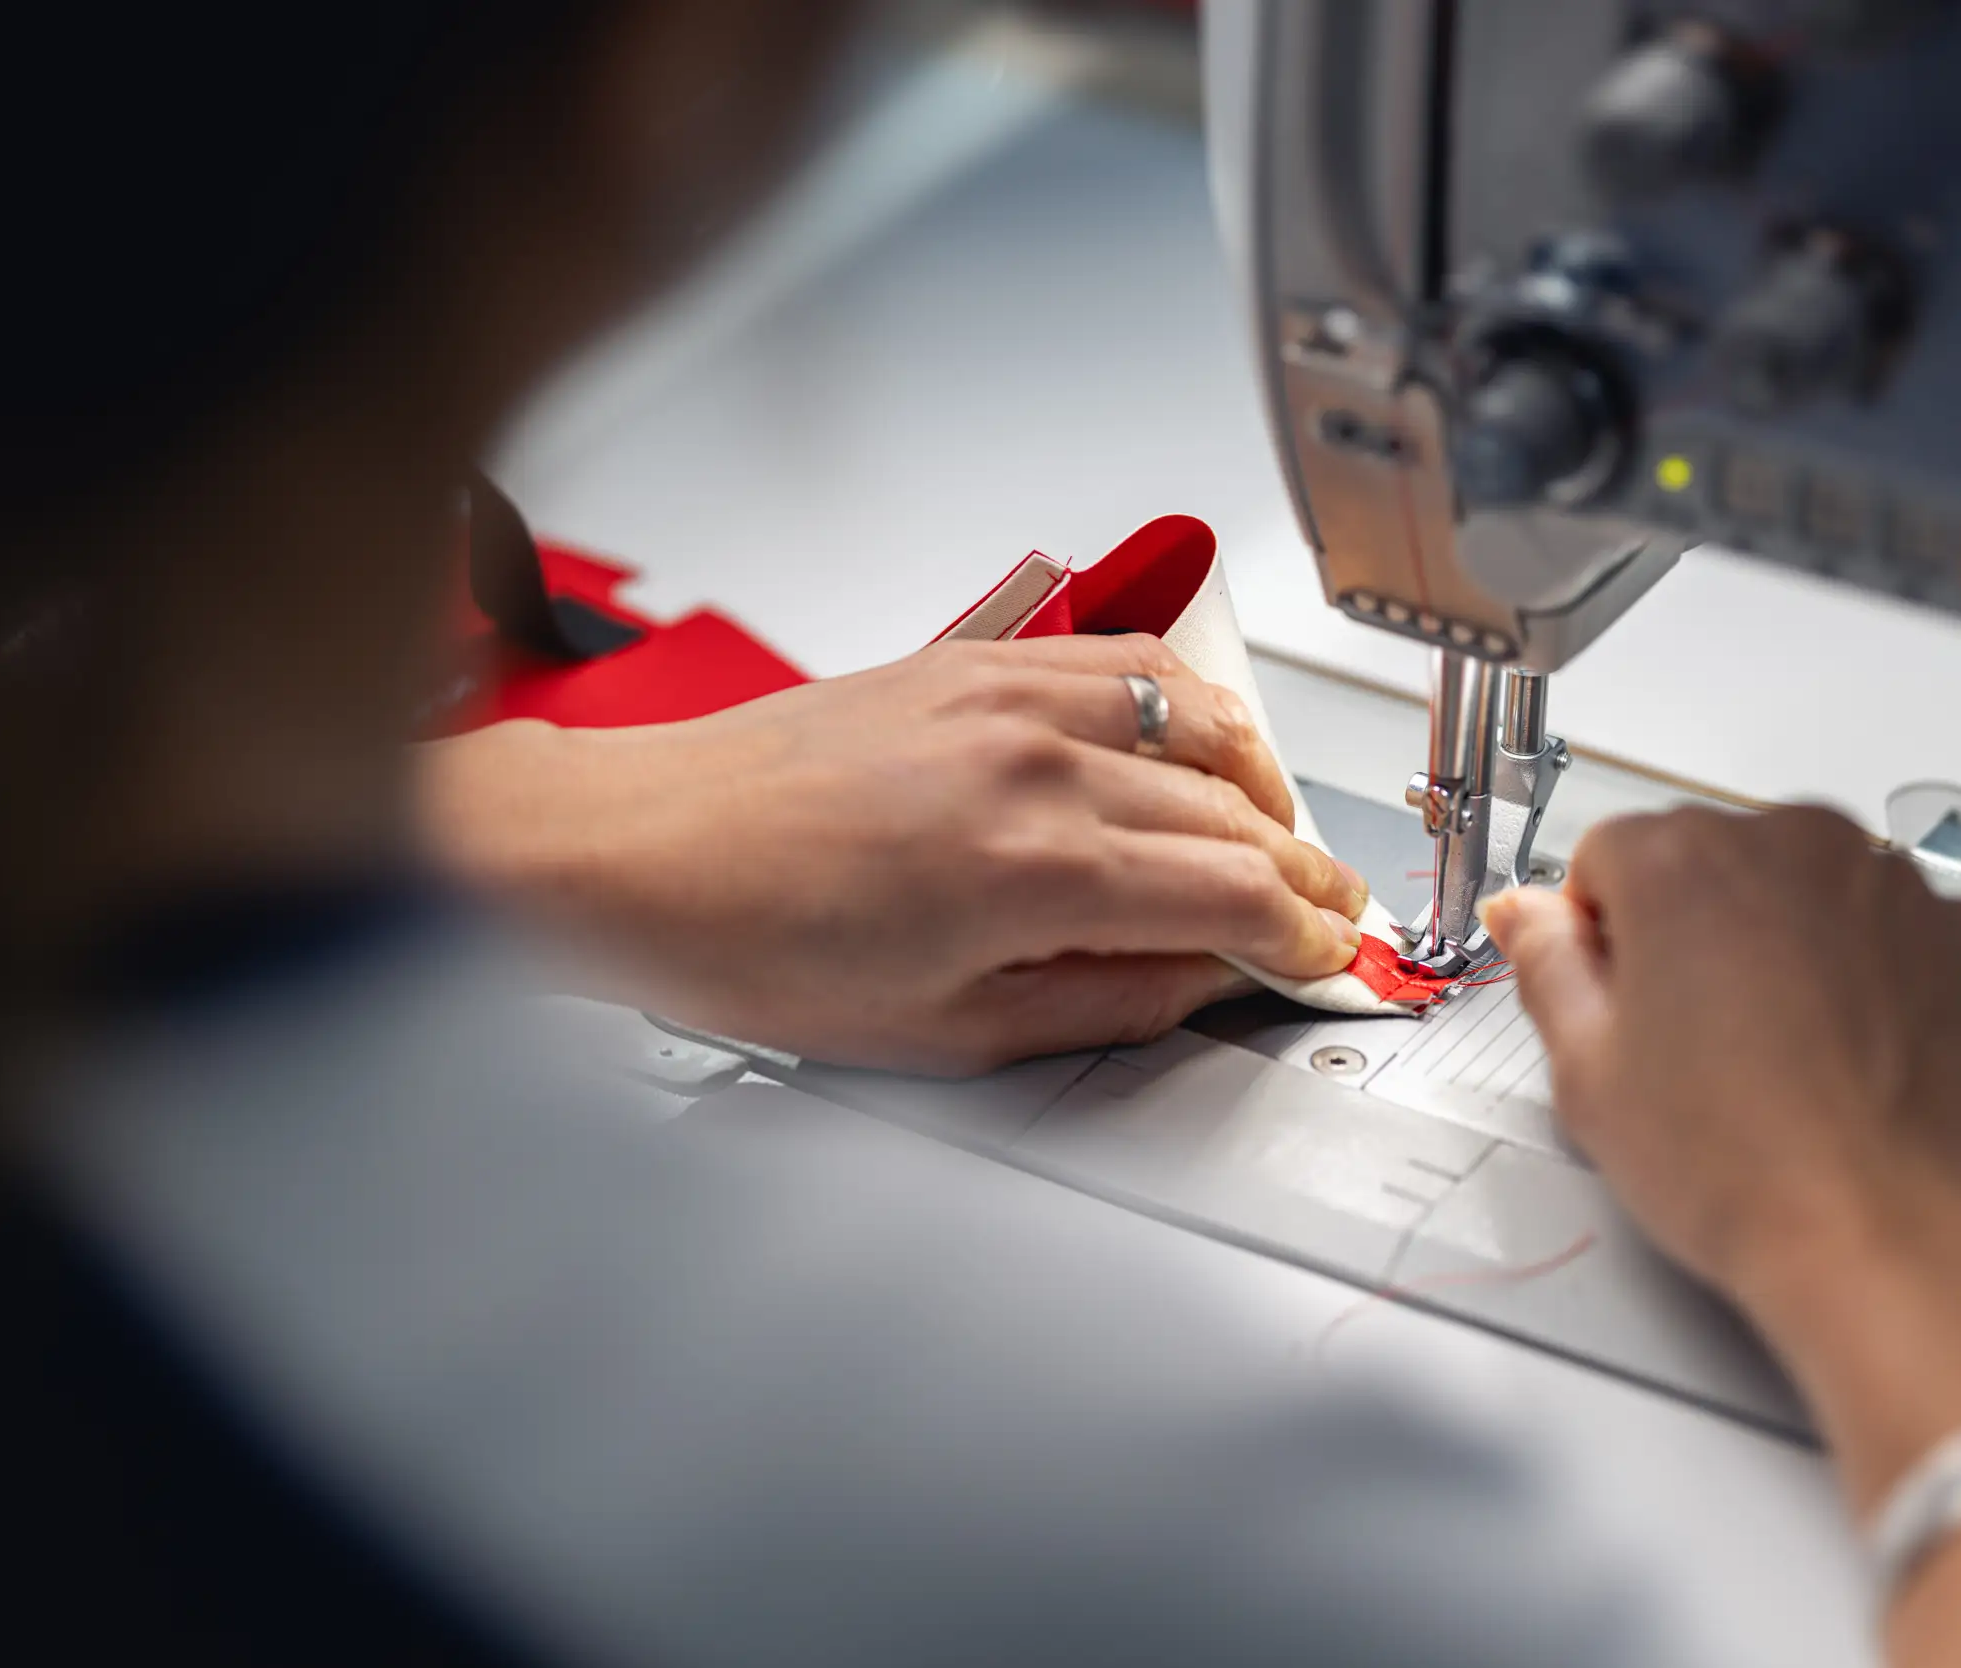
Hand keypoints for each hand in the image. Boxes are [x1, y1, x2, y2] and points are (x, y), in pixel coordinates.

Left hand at [417, 634, 1367, 1072]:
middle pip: (1237, 808)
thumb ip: (1102, 1001)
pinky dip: (1188, 704)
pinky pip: (1126, 663)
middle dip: (1299, 872)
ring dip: (1263, 781)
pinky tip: (1196, 744)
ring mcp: (1007, 693)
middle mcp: (1036, 760)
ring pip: (1202, 718)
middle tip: (1321, 915)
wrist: (639, 850)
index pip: (1237, 891)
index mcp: (1036, 867)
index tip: (1321, 959)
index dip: (1302, 935)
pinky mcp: (973, 660)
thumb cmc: (752, 942)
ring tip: (1275, 836)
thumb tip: (1199, 980)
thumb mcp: (944, 1033)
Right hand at [1485, 804, 1960, 1307]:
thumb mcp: (1588, 1073)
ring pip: (1808, 889)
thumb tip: (1529, 916)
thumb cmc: (1744, 1169)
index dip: (1601, 935)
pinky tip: (1855, 1058)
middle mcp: (1795, 845)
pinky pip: (1900, 929)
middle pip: (1714, 861)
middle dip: (1697, 931)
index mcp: (1682, 862)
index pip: (1608, 856)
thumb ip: (1545, 964)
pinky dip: (1877, 973)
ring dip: (1788, 945)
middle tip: (1697, 1043)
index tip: (1620, 997)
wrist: (1895, 1242)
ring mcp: (1895, 886)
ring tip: (1783, 1062)